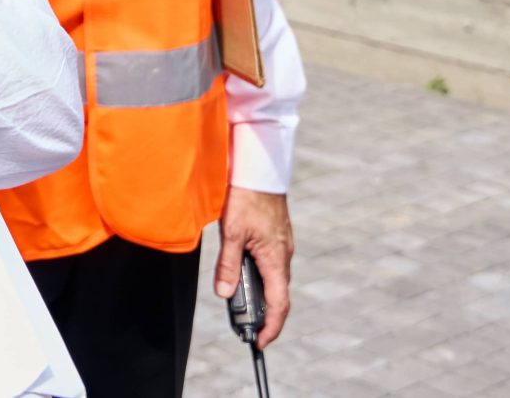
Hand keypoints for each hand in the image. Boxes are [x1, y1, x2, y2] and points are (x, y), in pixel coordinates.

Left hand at [214, 187, 292, 349]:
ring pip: (273, 279)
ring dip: (259, 294)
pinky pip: (271, 264)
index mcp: (276, 258)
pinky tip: (242, 274)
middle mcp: (284, 255)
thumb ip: (228, 265)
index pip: (279, 304)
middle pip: (277, 295)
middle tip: (243, 326)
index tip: (258, 342)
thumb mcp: (231, 231)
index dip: (271, 327)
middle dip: (262, 314)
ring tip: (239, 303)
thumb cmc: (246, 196)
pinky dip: (259, 276)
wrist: (260, 168)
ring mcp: (282, 246)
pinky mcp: (277, 237)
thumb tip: (225, 293)